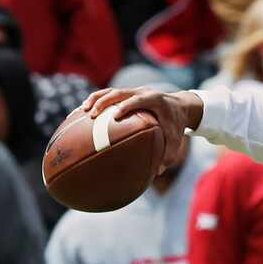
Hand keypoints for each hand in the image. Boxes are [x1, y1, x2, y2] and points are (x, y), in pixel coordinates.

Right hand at [82, 87, 203, 173]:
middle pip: (119, 92)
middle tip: (91, 115)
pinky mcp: (127, 94)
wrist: (180, 106)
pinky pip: (109, 94)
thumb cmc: (176, 125)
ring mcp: (133, 91)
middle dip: (104, 102)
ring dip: (95, 99)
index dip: (127, 106)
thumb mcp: (176, 139)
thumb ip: (169, 154)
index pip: (138, 100)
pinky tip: (83, 112)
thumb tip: (158, 172)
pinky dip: (96, 100)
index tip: (114, 116)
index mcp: (155, 100)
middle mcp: (142, 92)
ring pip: (111, 91)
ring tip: (82, 111)